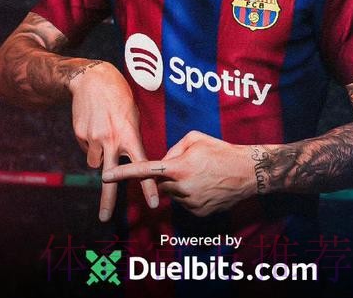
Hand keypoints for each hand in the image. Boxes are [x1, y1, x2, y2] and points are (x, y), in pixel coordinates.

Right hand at [69, 61, 158, 220]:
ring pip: (96, 162)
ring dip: (99, 155)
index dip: (148, 185)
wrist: (92, 79)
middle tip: (105, 218)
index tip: (153, 203)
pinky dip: (90, 143)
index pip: (142, 165)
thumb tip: (129, 159)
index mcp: (129, 134)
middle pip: (111, 176)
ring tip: (103, 133)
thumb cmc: (119, 96)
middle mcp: (111, 139)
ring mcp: (93, 138)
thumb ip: (131, 138)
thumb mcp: (132, 115)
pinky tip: (93, 125)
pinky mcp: (80, 135)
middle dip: (108, 199)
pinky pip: (86, 148)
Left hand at [102, 130, 254, 216]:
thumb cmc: (221, 151)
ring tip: (203, 175)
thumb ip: (173, 148)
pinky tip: (207, 186)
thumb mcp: (196, 138)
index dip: (123, 174)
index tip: (105, 177)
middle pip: (162, 183)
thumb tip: (164, 161)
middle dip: (168, 176)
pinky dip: (191, 195)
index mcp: (179, 167)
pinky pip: (185, 203)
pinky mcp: (199, 213)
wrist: (247, 172)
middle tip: (189, 166)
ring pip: (174, 193)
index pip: (145, 170)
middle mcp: (182, 188)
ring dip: (181, 185)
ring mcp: (190, 203)